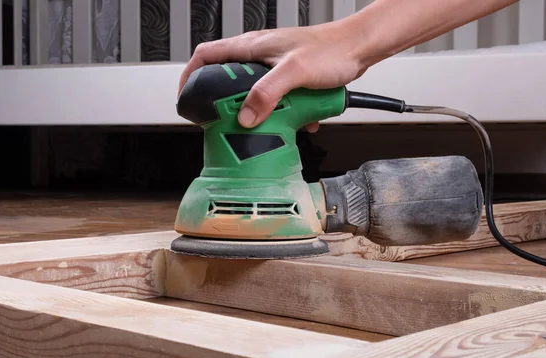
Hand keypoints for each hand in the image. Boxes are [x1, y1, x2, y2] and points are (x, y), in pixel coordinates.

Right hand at [177, 20, 370, 131]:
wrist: (359, 49)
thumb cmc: (331, 50)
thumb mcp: (295, 73)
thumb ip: (267, 94)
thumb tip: (244, 116)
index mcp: (251, 47)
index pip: (206, 56)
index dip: (190, 76)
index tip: (186, 97)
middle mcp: (258, 54)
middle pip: (226, 80)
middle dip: (227, 104)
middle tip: (229, 120)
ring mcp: (272, 66)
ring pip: (251, 93)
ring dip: (258, 112)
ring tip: (267, 121)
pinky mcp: (286, 78)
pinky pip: (274, 98)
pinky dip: (280, 112)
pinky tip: (293, 119)